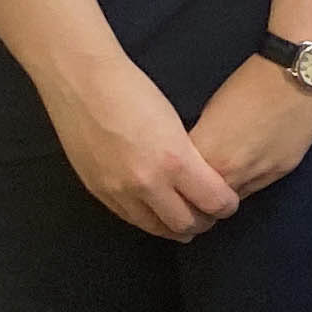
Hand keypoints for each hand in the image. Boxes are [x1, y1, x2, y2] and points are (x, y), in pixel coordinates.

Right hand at [39, 54, 240, 240]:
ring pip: (155, 228)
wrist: (82, 83)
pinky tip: (155, 209)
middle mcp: (147, 183)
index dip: (227, 206)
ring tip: (184, 215)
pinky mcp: (97, 191)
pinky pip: (128, 218)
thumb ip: (189, 158)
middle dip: (203, 222)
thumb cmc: (133, 91)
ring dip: (174, 226)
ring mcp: (118, 191)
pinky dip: (147, 218)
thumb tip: (202, 180)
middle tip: (208, 214)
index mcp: (174, 161)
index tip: (229, 202)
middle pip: (185, 224)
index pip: (214, 202)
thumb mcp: (176, 123)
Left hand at [187, 54, 311, 200]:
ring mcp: (258, 175)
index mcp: (206, 152)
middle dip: (196, 198)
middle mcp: (230, 171)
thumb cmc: (249, 83)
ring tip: (218, 180)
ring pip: (230, 202)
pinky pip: (254, 189)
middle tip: (193, 189)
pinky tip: (244, 170)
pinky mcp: (281, 172)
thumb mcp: (211, 111)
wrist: (299, 75)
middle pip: (203, 203)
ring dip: (221, 195)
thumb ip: (203, 143)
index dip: (176, 184)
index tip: (174, 180)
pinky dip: (244, 185)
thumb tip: (197, 159)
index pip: (180, 186)